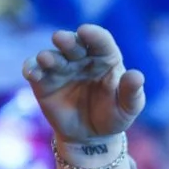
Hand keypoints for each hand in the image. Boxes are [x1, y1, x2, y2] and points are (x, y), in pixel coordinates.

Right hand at [21, 25, 145, 145]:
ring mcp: (61, 68)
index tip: (86, 31)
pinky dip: (31, 68)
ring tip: (46, 60)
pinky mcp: (43, 81)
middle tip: (62, 39)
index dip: (94, 35)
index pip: (101, 41)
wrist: (91, 137)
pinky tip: (31, 73)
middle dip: (67, 40)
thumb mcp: (128, 108)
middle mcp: (81, 58)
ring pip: (52, 55)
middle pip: (74, 43)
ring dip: (48, 56)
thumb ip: (132, 92)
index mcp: (105, 58)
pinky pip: (35, 70)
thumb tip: (137, 75)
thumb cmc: (112, 116)